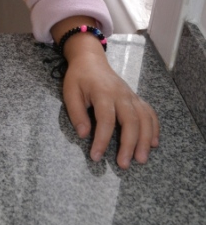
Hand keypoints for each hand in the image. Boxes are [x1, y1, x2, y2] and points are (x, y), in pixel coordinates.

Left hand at [62, 47, 159, 168]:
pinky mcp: (136, 98)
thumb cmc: (79, 78)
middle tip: (124, 164)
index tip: (96, 157)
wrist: (91, 60)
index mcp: (103, 92)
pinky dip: (154, 128)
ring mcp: (131, 96)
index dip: (102, 140)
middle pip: (131, 121)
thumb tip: (84, 135)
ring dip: (145, 140)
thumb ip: (76, 114)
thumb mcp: (70, 92)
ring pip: (144, 118)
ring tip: (141, 159)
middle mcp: (121, 95)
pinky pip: (150, 113)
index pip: (106, 120)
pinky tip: (153, 143)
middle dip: (129, 144)